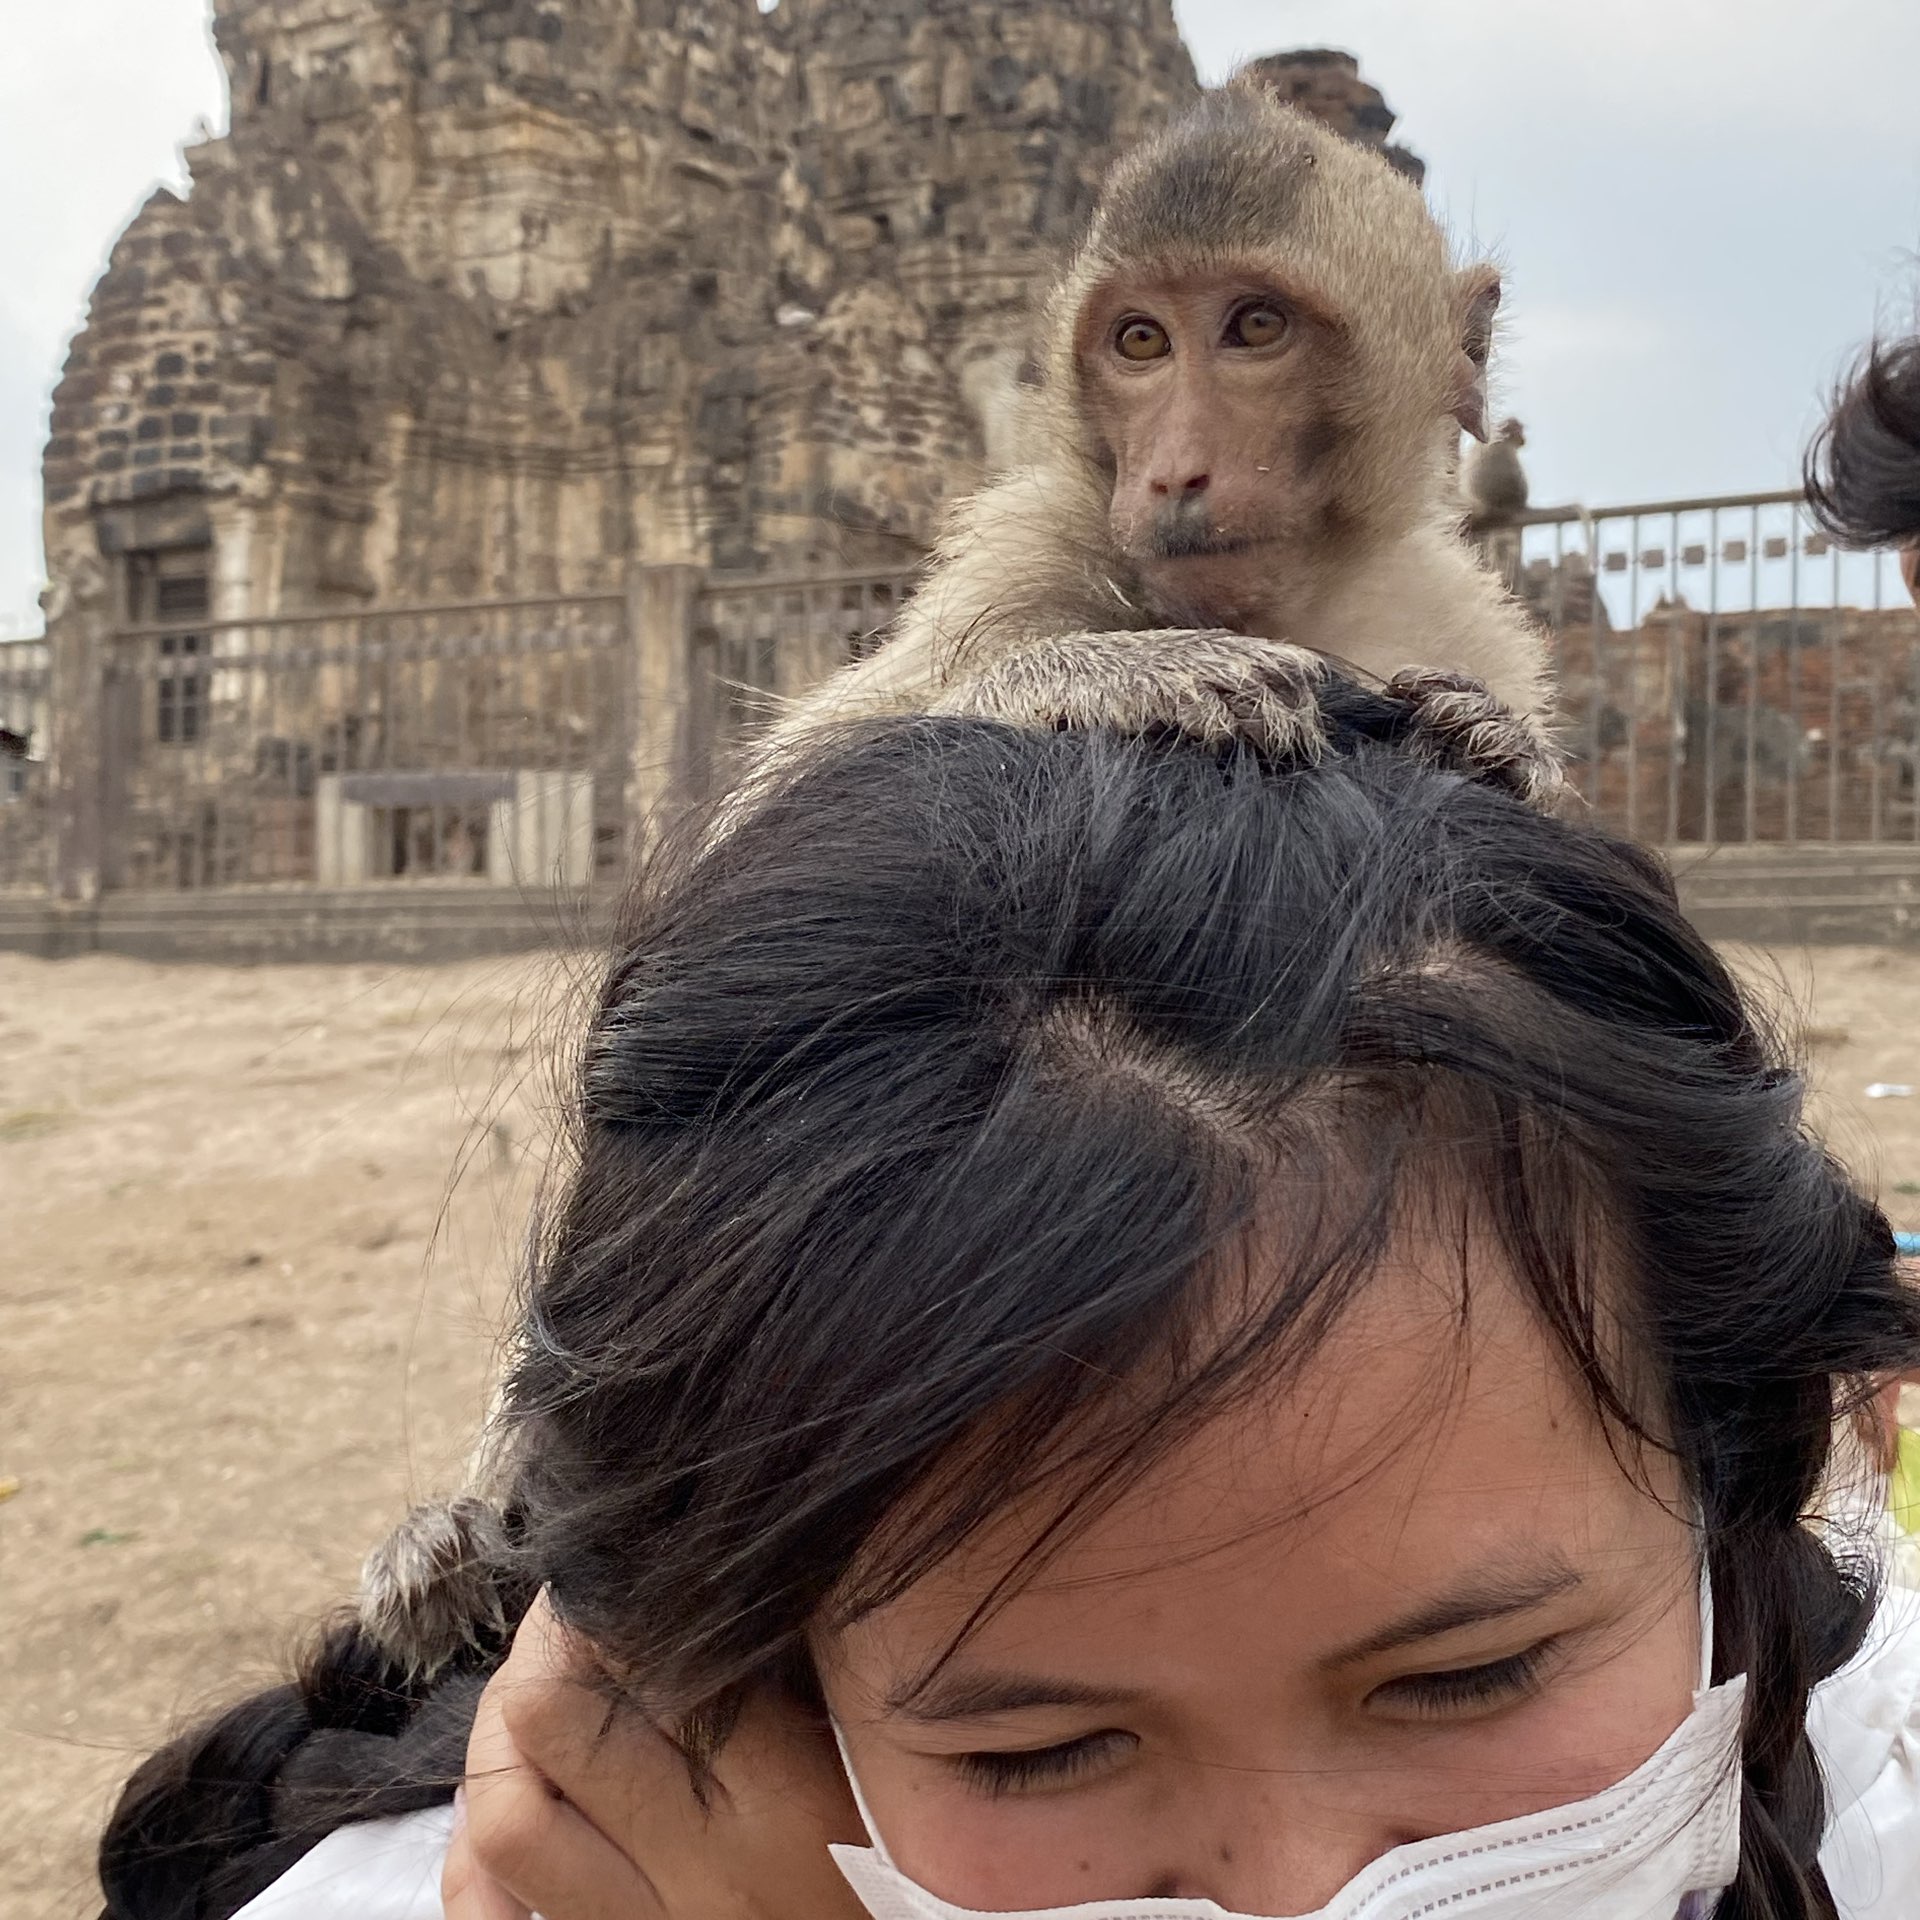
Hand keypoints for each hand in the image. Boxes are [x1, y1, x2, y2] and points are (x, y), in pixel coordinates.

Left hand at [443, 1592, 866, 1919]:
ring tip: (540, 1696)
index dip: (617, 1596)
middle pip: (553, 1719)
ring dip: (503, 1737)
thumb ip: (798, 1675)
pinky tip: (511, 1799)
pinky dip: (475, 1854)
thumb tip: (700, 1583)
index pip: (655, 1658)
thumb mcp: (875, 1755)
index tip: (623, 1567)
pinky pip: (496, 1908)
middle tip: (576, 1618)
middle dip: (549, 1644)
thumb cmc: (909, 1860)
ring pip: (506, 1816)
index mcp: (787, 1796)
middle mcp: (703, 1869)